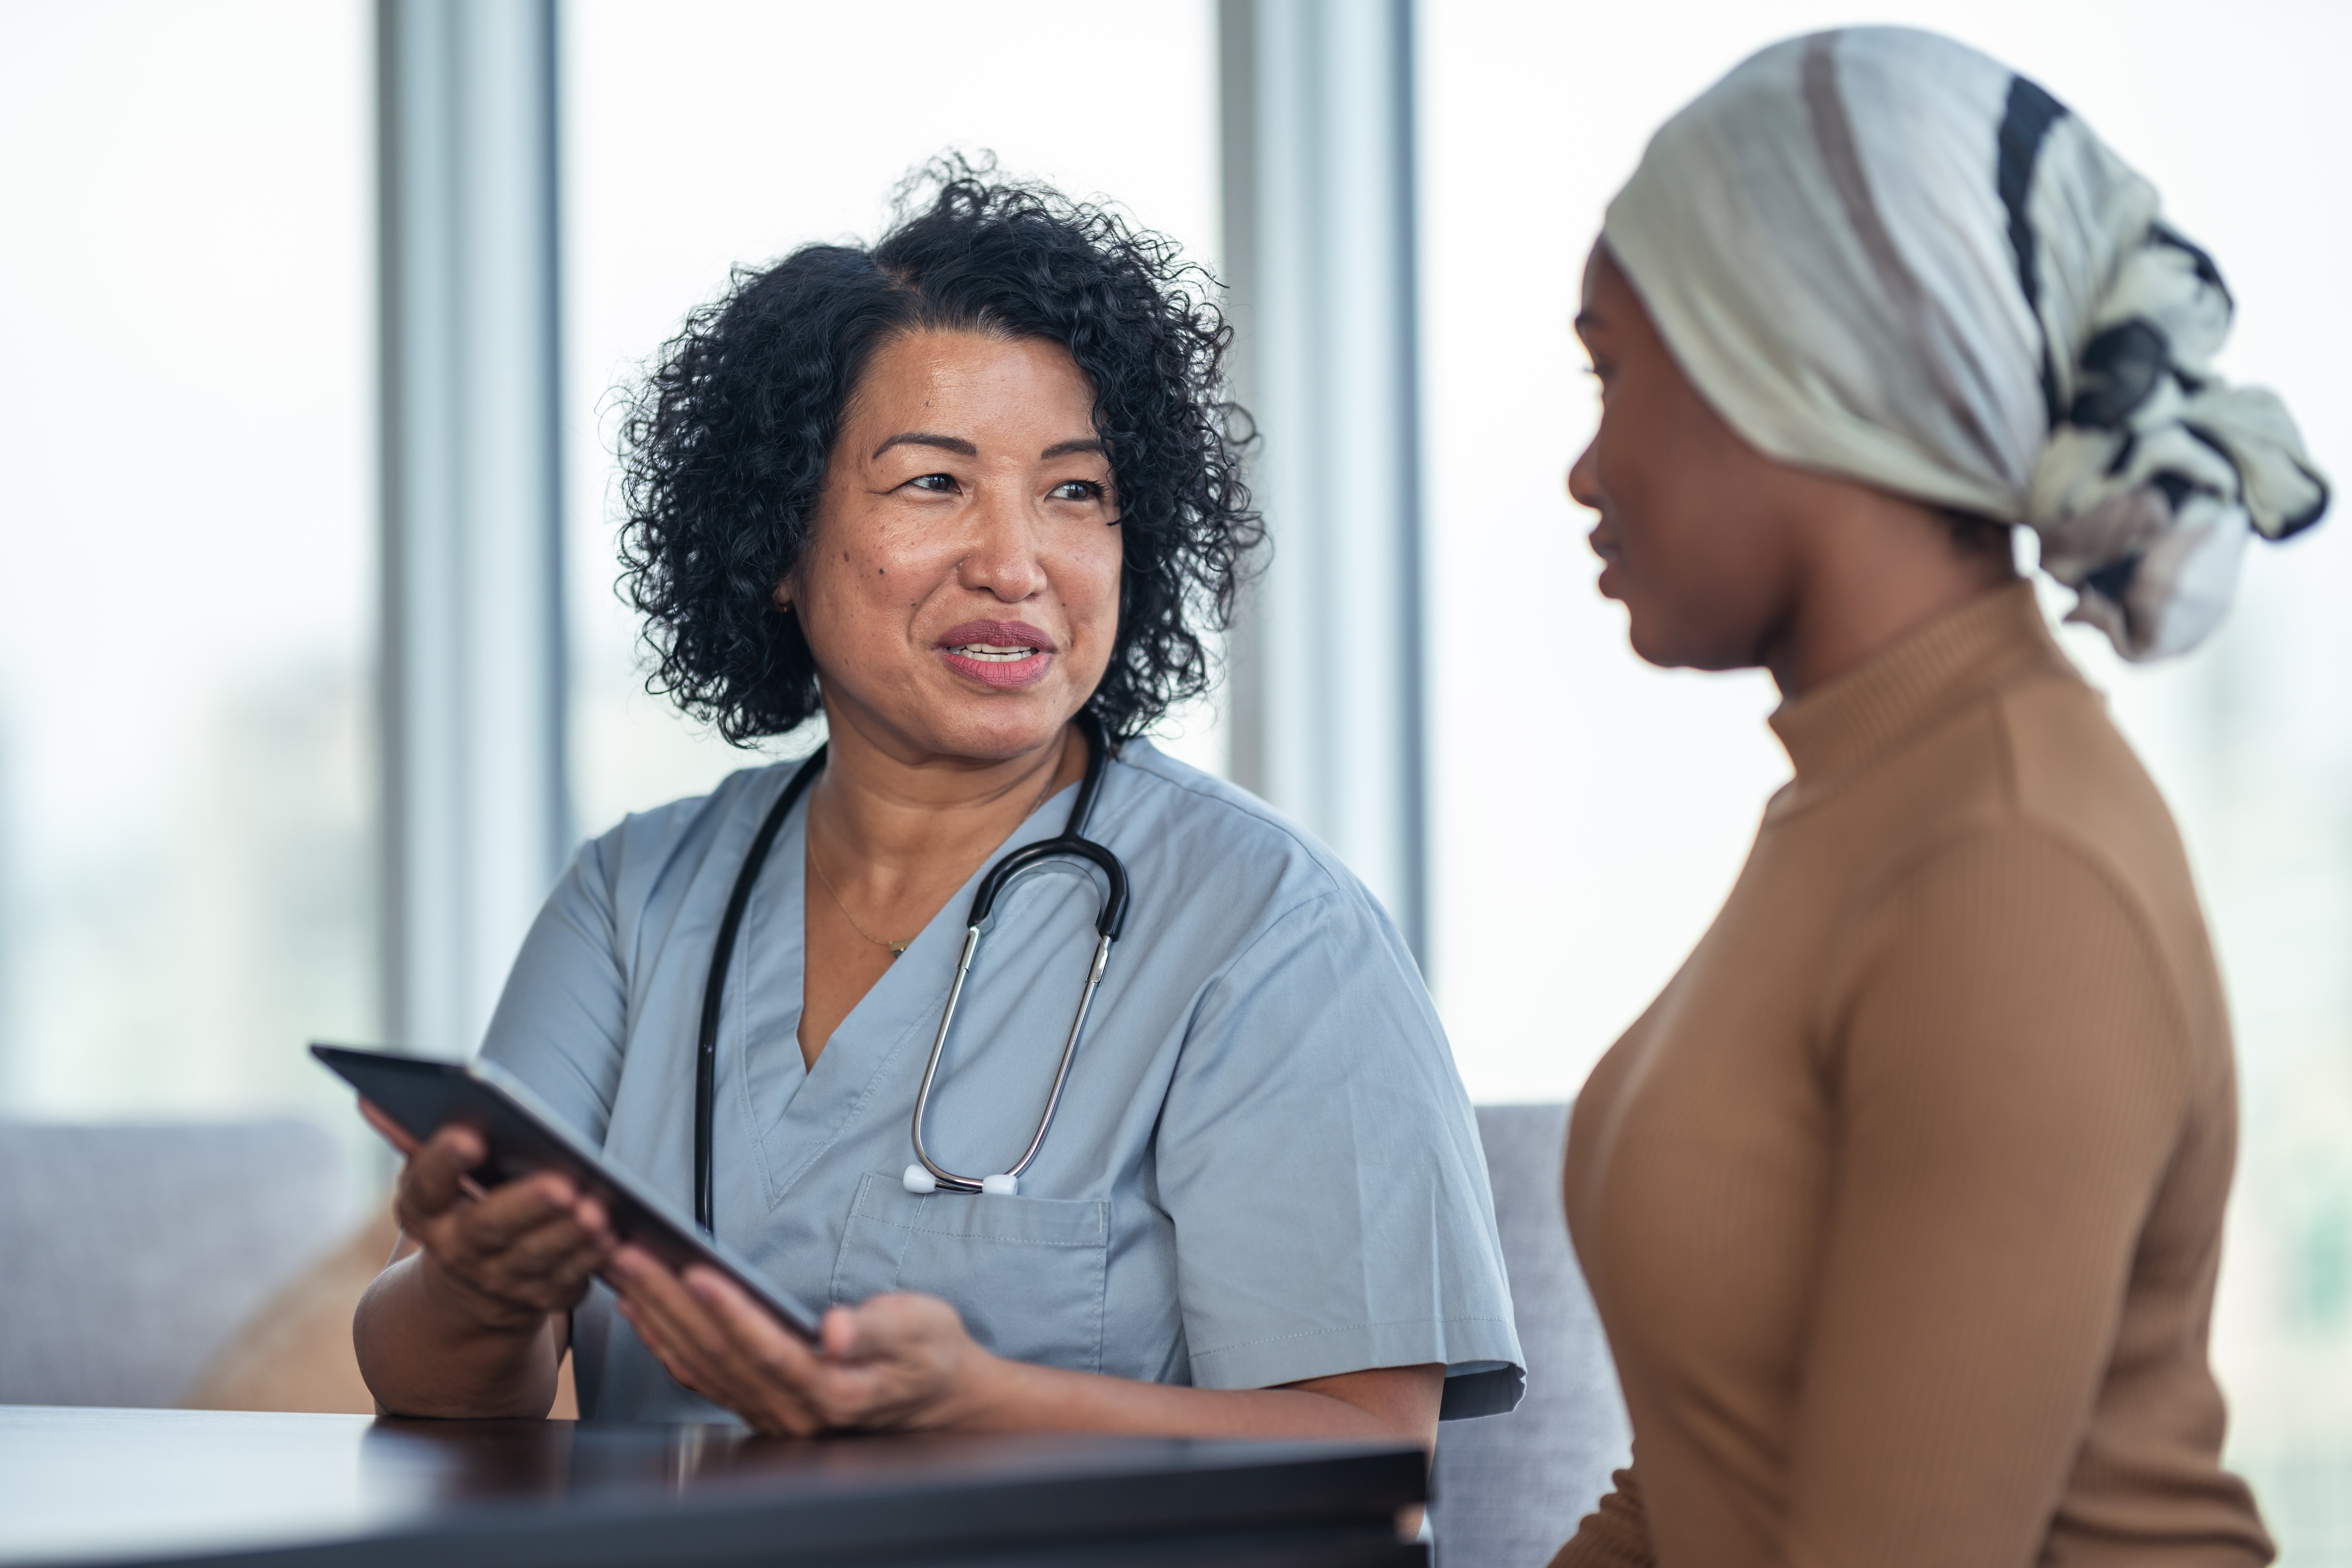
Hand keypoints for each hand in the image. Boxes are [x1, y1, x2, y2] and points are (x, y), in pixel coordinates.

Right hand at [363, 1099, 614, 1334]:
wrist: (467, 1292)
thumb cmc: (457, 1207)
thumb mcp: (429, 1180)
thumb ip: (409, 1137)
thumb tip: (368, 1095)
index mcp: (424, 1211)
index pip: (427, 1183)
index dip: (443, 1161)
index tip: (468, 1135)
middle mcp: (458, 1249)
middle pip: (490, 1226)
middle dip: (526, 1205)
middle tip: (561, 1184)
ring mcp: (501, 1279)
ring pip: (538, 1256)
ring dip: (570, 1235)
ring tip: (598, 1210)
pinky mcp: (542, 1297)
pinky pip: (571, 1278)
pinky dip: (595, 1259)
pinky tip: (617, 1238)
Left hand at [604, 1246, 998, 1435]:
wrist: (935, 1398)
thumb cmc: (930, 1356)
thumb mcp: (923, 1330)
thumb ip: (880, 1330)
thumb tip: (839, 1331)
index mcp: (833, 1392)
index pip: (768, 1350)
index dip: (730, 1312)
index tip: (696, 1272)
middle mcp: (792, 1411)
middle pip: (718, 1354)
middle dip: (667, 1300)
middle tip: (629, 1252)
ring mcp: (770, 1412)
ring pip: (699, 1364)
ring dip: (655, 1315)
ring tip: (622, 1270)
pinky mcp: (758, 1403)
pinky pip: (699, 1377)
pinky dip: (664, 1344)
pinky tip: (642, 1313)